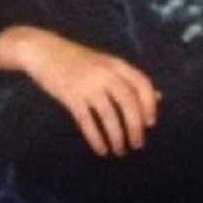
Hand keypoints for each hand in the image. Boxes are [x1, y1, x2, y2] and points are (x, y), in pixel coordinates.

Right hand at [0, 26, 160, 156]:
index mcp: (117, 64)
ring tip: (120, 151)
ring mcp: (88, 85)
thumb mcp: (107, 64)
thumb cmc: (78, 59)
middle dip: (135, 126)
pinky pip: (87, 122)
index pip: (142, 84)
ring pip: (109, 115)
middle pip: (128, 102)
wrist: (44, 51)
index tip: (150, 123)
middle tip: (138, 144)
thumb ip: (129, 79)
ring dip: (117, 136)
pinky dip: (96, 138)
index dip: (149, 105)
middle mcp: (105, 73)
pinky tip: (101, 150)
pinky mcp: (71, 97)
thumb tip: (158, 96)